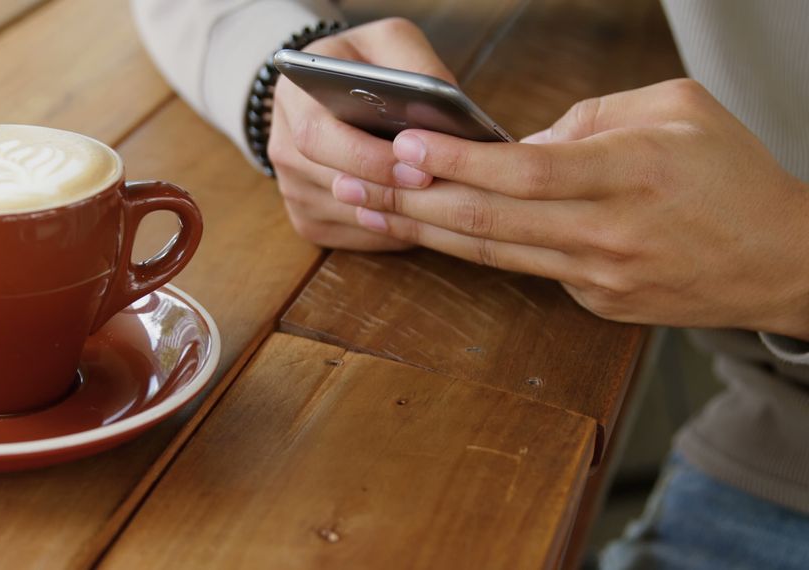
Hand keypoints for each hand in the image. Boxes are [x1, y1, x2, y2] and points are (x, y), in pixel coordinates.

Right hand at [268, 17, 446, 249]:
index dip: (367, 157)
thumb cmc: (367, 66)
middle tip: (433, 186)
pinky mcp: (306, 219)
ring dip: (393, 215)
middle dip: (387, 189)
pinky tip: (418, 217)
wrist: (331, 91)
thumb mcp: (390, 44)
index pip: (319, 137)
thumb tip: (447, 112)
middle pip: (329, 182)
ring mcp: (290, 187)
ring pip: (343, 216)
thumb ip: (416, 69)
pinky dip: (388, 233)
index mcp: (293, 96)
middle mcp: (283, 145)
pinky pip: (349, 237)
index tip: (416, 164)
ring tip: (440, 204)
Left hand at [333, 78, 808, 337]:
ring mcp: (600, 277)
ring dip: (423, 230)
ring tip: (365, 208)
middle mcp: (608, 234)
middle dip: (412, 199)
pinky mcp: (596, 302)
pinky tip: (428, 230)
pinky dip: (472, 248)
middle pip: (490, 221)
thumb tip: (514, 145)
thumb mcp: (676, 109)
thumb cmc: (733, 172)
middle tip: (351, 179)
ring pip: (493, 254)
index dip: (458, 162)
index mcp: (630, 174)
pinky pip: (524, 269)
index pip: (524, 172)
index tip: (403, 145)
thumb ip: (590, 118)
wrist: (782, 260)